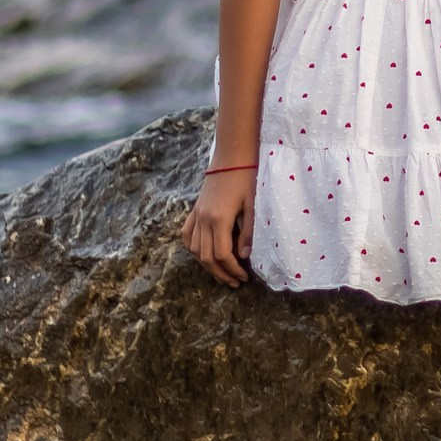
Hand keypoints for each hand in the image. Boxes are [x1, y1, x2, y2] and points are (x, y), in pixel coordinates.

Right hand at [181, 166, 256, 285]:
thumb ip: (248, 232)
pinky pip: (187, 235)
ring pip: (195, 249)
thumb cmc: (247, 179)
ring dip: (208, 265)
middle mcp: (203, 219)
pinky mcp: (194, 210)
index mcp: (219, 219)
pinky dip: (193, 249)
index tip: (244, 278)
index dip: (232, 270)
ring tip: (222, 274)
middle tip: (235, 282)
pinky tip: (203, 256)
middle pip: (206, 257)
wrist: (231, 157)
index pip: (222, 254)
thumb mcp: (253, 205)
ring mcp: (196, 215)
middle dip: (221, 273)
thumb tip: (243, 257)